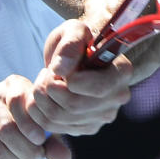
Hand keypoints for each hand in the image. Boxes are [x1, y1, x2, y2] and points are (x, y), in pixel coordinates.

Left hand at [28, 19, 133, 137]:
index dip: (71, 80)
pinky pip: (53, 127)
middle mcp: (118, 97)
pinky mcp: (86, 127)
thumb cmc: (76, 41)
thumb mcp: (73, 31)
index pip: (99, 87)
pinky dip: (38, 110)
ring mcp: (103, 116)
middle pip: (75, 106)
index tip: (58, 68)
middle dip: (49, 88)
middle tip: (45, 72)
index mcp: (122, 72)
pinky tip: (42, 94)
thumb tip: (61, 69)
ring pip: (60, 118)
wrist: (75, 57)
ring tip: (43, 81)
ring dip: (41, 98)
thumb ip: (70, 44)